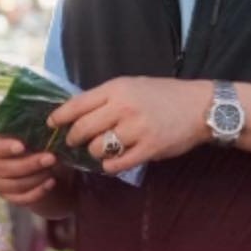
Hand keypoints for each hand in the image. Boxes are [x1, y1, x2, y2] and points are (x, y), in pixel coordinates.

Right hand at [0, 133, 58, 205]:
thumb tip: (39, 127)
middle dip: (30, 164)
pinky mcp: (7, 197)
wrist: (28, 157)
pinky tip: (52, 181)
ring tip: (53, 167)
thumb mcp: (21, 130)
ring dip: (36, 177)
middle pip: (4, 169)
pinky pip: (22, 199)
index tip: (22, 146)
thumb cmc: (23, 136)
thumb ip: (23, 129)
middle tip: (51, 157)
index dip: (5, 148)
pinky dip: (38, 191)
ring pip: (15, 185)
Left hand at [47, 77, 211, 172]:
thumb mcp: (131, 85)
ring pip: (98, 148)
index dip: (60, 116)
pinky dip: (109, 165)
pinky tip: (112, 161)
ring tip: (98, 150)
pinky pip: (117, 164)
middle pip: (83, 129)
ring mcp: (136, 130)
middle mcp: (123, 108)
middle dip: (73, 138)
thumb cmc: (162, 94)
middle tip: (74, 142)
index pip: (77, 104)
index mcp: (116, 89)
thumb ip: (106, 97)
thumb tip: (76, 110)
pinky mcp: (149, 149)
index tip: (51, 124)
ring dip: (93, 152)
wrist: (199, 106)